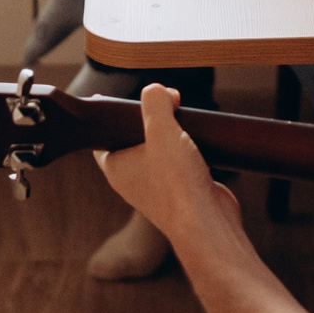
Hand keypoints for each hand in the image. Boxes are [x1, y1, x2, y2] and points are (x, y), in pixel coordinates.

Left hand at [96, 85, 244, 248]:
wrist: (208, 221)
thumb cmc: (177, 183)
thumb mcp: (162, 130)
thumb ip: (154, 103)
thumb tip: (155, 91)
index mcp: (116, 167)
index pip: (105, 135)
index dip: (116, 114)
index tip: (132, 100)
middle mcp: (133, 177)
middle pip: (135, 136)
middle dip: (151, 116)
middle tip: (167, 101)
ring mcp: (158, 184)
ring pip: (159, 147)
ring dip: (172, 130)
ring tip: (183, 116)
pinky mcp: (181, 187)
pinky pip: (179, 159)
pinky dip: (187, 146)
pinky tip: (198, 137)